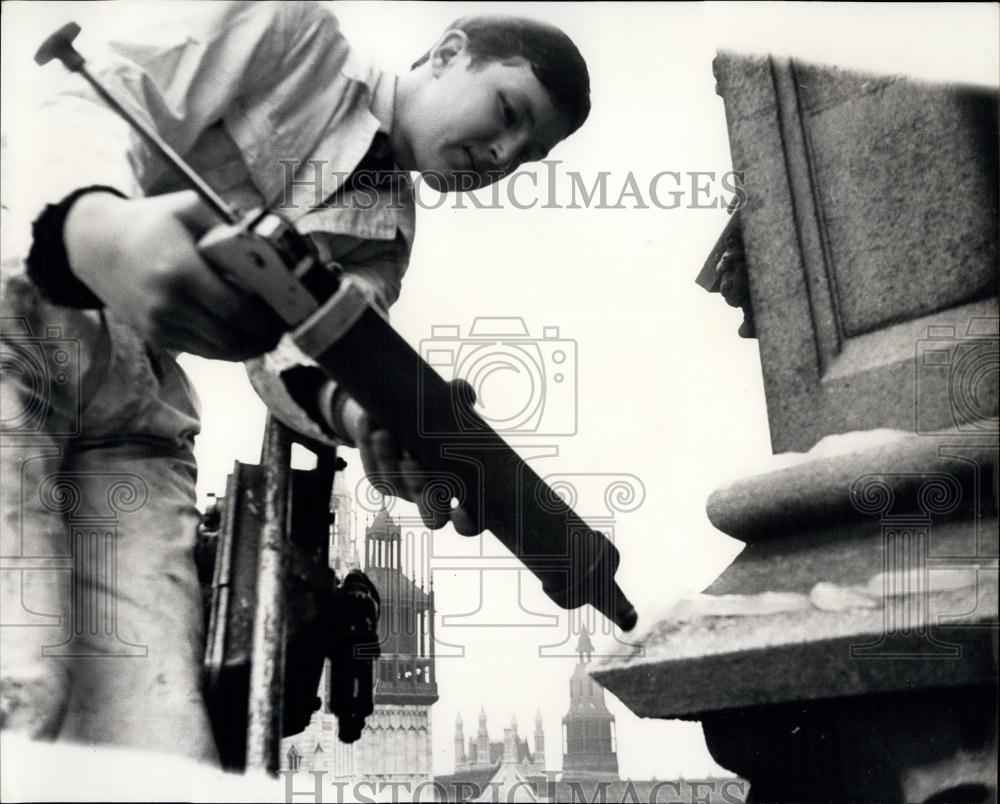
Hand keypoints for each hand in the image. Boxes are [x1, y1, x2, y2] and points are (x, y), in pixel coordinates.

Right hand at [64, 190, 284, 360]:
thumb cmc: (151, 223)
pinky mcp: (158, 338)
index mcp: (179, 269)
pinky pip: (205, 352)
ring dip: (252, 346)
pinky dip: (230, 349)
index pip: (237, 308)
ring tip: (272, 334)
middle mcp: (168, 304)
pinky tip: (247, 337)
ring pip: (221, 350)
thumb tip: (270, 244)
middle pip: (233, 335)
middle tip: (286, 326)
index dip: (269, 316)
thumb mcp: (188, 208)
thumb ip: (229, 225)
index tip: (289, 310)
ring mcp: (161, 325)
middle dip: (266, 335)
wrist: (96, 246)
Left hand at [340, 380, 482, 535]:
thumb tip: (464, 393)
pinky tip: (370, 420)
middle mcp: (434, 499)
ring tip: (385, 434)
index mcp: (462, 492)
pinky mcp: (381, 481)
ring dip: (388, 461)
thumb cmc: (443, 420)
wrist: (406, 418)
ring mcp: (406, 492)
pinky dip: (369, 445)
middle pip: (430, 515)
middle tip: (411, 460)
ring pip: (395, 486)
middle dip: (418, 487)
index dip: (467, 523)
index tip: (462, 507)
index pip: (470, 524)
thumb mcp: (455, 408)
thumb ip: (461, 400)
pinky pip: (373, 469)